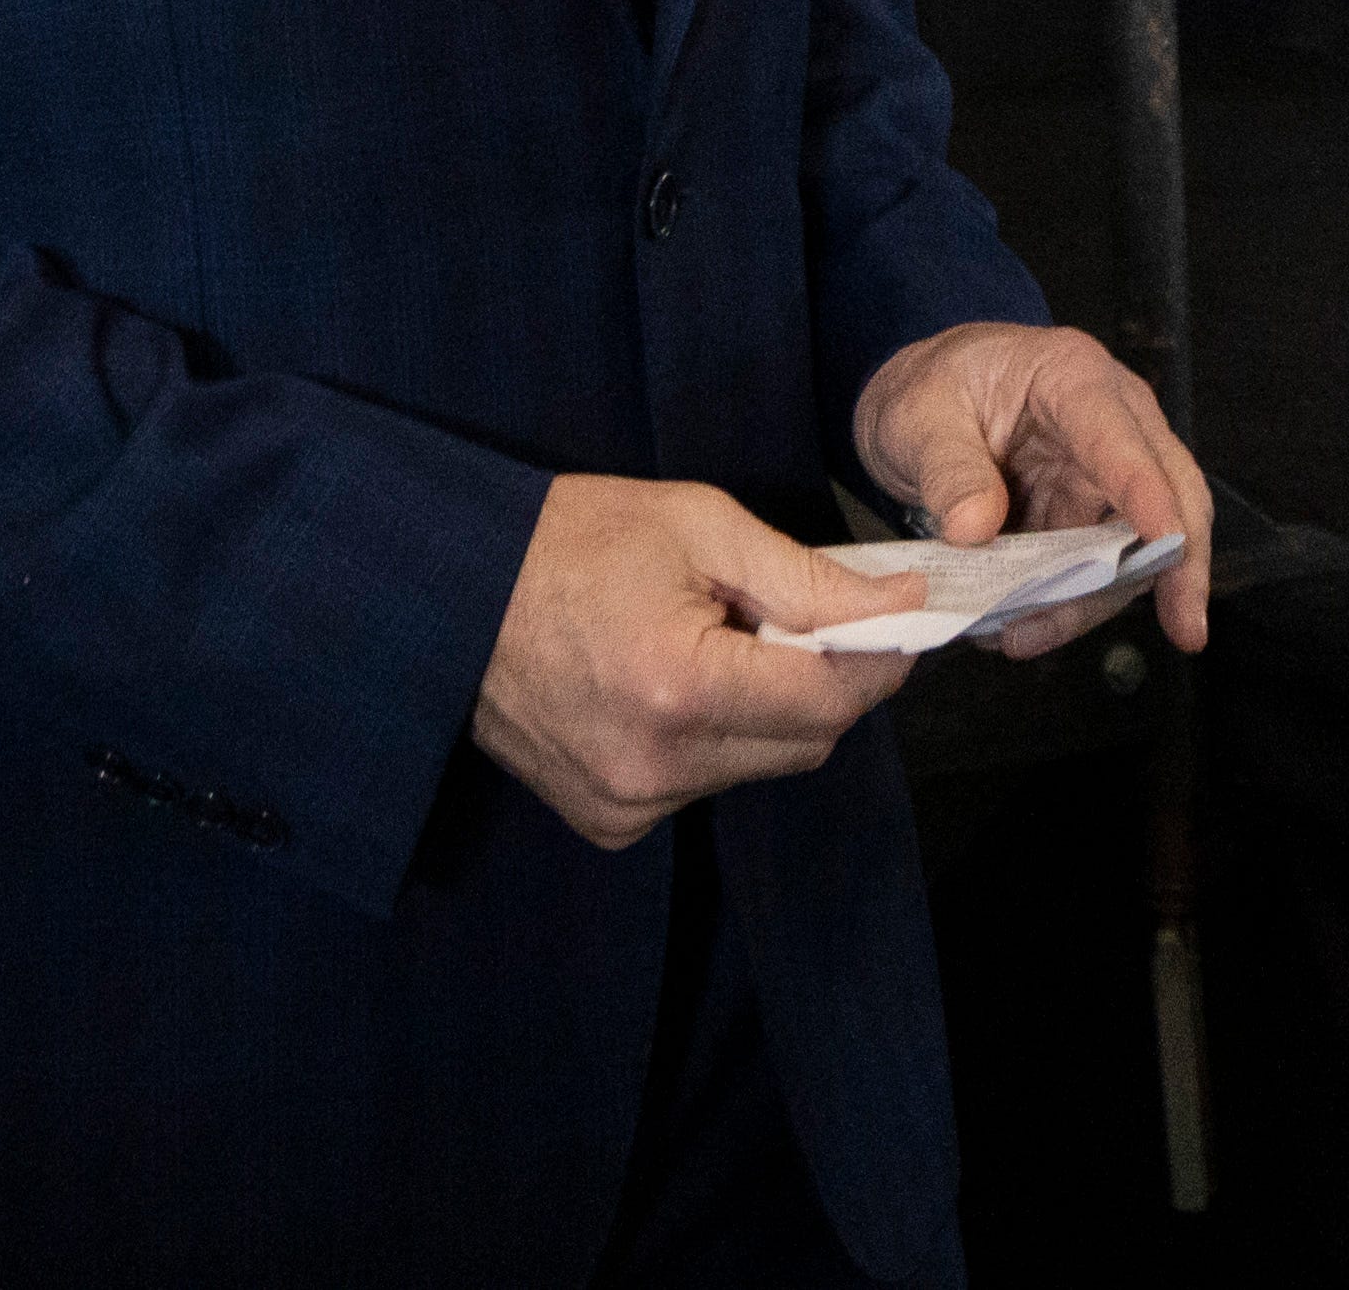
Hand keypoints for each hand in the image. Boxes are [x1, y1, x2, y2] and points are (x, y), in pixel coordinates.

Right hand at [471, 475, 926, 849]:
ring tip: (708, 641)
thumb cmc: (568, 540)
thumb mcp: (697, 525)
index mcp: (679, 687)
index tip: (900, 613)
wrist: (447, 592)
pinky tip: (664, 684)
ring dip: (763, 708)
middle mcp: (657, 766)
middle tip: (790, 613)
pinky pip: (705, 784)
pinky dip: (712, 738)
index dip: (880, 656)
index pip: (830, 700)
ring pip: (759, 765)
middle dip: (822, 678)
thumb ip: (807, 578)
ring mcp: (628, 804)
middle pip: (806, 742)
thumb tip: (902, 603)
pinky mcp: (608, 822)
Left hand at [851, 321, 1215, 659]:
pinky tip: (1028, 628)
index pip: (1123, 437)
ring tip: (1027, 636)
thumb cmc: (928, 389)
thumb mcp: (918, 419)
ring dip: (1096, 600)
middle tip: (1185, 631)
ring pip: (1138, 545)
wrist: (917, 403)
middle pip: (1172, 491)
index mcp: (1074, 377)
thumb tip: (974, 530)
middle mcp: (1113, 421)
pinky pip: (1100, 568)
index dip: (1147, 490)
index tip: (1164, 540)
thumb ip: (947, 469)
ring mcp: (1107, 473)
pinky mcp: (1090, 515)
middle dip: (1179, 563)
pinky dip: (1071, 604)